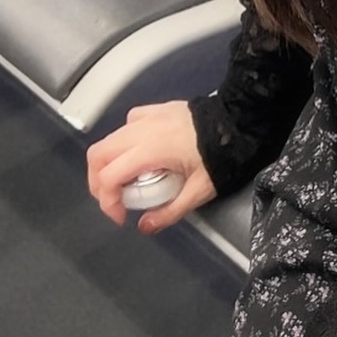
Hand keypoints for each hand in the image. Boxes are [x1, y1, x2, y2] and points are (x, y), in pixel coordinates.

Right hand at [86, 101, 215, 233]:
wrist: (238, 122)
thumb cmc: (222, 155)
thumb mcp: (200, 190)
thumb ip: (170, 211)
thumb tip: (145, 226)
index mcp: (150, 150)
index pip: (109, 176)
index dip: (107, 202)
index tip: (121, 217)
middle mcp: (141, 130)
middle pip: (98, 155)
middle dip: (98, 182)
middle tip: (113, 200)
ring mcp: (147, 117)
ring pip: (109, 139)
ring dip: (108, 163)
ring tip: (124, 182)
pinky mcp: (155, 110)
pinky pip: (128, 125)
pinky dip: (123, 142)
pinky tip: (138, 154)